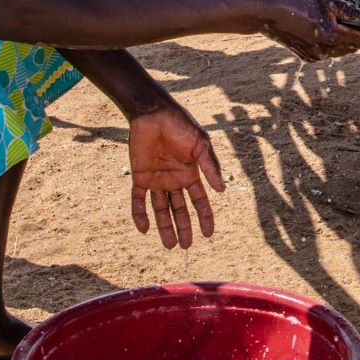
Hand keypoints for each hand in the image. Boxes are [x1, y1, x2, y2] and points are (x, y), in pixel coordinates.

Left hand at [126, 99, 224, 248]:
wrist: (154, 112)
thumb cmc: (180, 124)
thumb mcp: (201, 144)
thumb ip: (210, 166)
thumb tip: (222, 190)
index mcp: (190, 174)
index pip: (199, 201)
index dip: (204, 217)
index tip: (208, 234)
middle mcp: (174, 180)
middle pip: (179, 209)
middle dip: (183, 227)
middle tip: (185, 246)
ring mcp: (156, 180)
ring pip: (160, 209)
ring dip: (164, 226)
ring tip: (169, 245)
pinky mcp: (139, 176)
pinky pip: (138, 199)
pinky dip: (140, 214)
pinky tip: (144, 228)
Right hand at [248, 0, 359, 60]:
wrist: (263, 11)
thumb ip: (349, 11)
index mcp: (332, 34)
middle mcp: (325, 49)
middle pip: (354, 47)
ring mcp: (314, 55)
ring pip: (341, 50)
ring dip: (351, 43)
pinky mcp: (306, 56)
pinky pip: (328, 52)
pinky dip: (335, 44)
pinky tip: (335, 34)